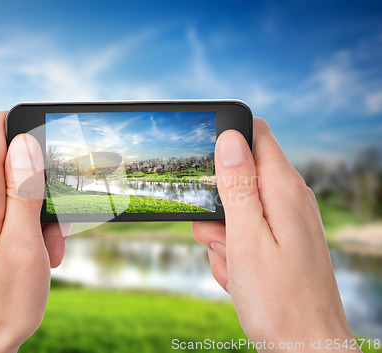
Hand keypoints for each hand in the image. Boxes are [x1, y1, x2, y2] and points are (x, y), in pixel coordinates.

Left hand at [0, 112, 69, 352]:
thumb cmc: (0, 301)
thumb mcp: (24, 244)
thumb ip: (23, 189)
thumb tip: (24, 142)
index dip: (26, 129)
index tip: (50, 159)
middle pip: (11, 159)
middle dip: (42, 186)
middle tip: (53, 229)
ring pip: (13, 186)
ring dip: (38, 212)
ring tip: (45, 250)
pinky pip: (4, 206)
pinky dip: (25, 223)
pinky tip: (35, 253)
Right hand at [192, 118, 360, 351]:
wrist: (304, 348)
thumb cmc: (278, 300)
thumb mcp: (247, 239)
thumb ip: (237, 186)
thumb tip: (229, 139)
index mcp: (283, 189)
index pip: (255, 134)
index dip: (225, 141)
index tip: (205, 171)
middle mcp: (289, 199)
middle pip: (236, 179)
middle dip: (216, 210)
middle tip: (224, 241)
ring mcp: (285, 221)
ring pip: (234, 212)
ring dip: (222, 238)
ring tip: (237, 266)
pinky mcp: (279, 242)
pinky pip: (244, 235)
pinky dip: (234, 254)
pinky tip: (243, 277)